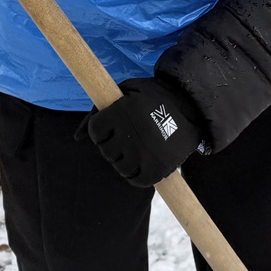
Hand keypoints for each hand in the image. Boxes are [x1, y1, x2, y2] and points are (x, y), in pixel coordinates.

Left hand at [79, 76, 210, 187]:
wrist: (193, 105)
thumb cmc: (155, 96)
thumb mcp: (128, 90)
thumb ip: (99, 108)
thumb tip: (76, 137)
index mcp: (122, 111)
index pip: (95, 131)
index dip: (102, 131)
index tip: (113, 128)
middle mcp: (131, 133)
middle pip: (106, 151)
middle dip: (114, 145)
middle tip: (129, 138)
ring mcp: (144, 152)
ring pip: (120, 167)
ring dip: (126, 160)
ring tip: (139, 149)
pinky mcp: (159, 168)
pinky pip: (137, 180)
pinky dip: (137, 175)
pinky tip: (144, 163)